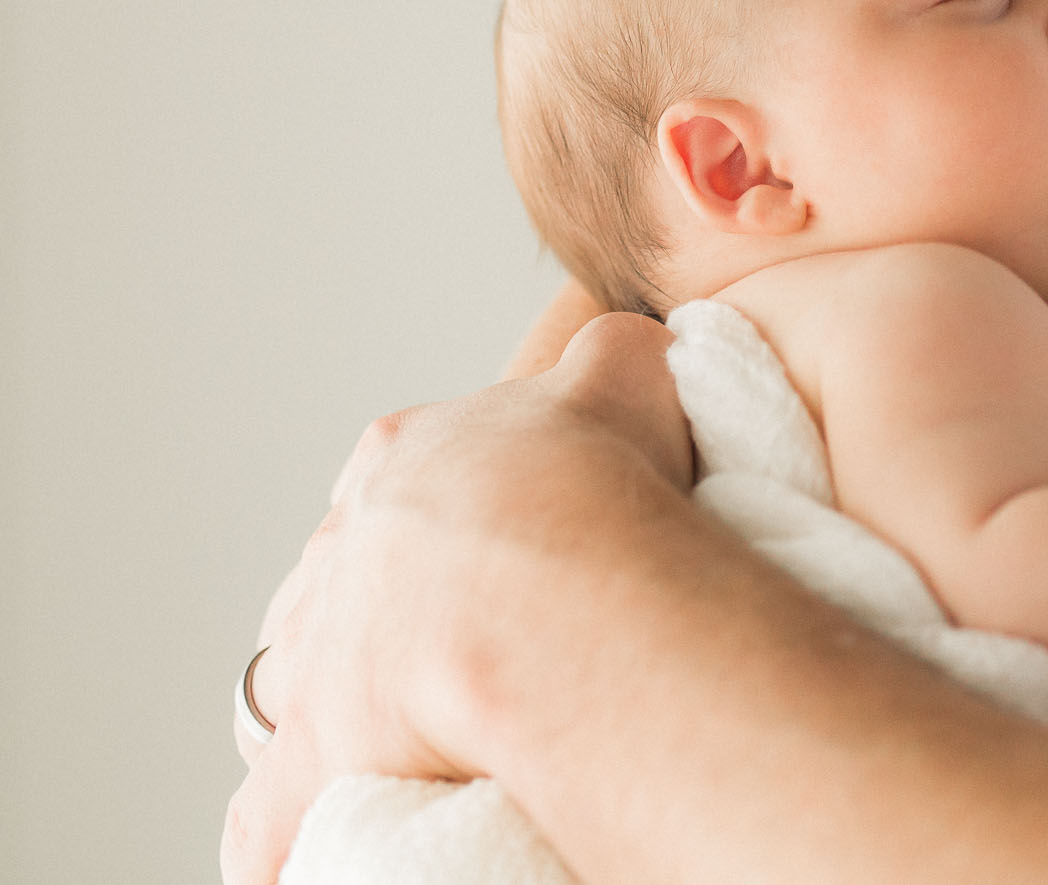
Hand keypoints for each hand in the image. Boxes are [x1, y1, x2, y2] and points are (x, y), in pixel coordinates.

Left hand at [221, 313, 690, 884]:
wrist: (553, 585)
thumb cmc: (593, 482)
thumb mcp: (620, 374)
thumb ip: (616, 357)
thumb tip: (636, 348)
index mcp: (405, 457)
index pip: (395, 476)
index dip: (437, 513)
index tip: (481, 542)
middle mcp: (343, 553)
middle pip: (340, 577)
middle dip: (373, 611)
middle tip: (442, 646)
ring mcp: (316, 660)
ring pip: (289, 685)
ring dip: (326, 710)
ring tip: (387, 736)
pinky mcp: (313, 764)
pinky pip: (276, 815)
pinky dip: (292, 833)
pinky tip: (320, 839)